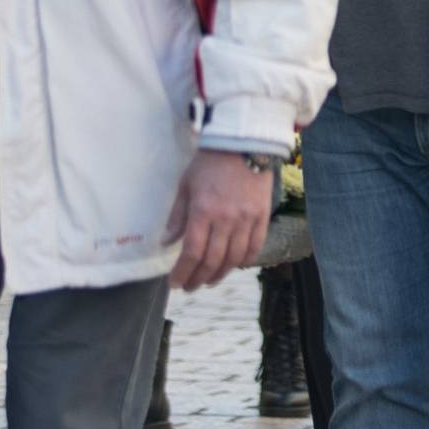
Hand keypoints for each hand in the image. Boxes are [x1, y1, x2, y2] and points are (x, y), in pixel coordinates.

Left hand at [168, 150, 273, 290]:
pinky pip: (254, 247)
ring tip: (209, 281)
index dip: (182, 273)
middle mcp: (226, 220)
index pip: (192, 253)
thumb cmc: (210, 162)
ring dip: (220, 274)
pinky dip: (244, 261)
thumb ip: (177, 216)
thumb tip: (167, 242)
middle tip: (190, 286)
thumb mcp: (186, 185)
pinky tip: (234, 265)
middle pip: (212, 261)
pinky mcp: (262, 216)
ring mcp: (247, 219)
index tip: (175, 283)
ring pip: (234, 259)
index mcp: (203, 212)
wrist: (243, 142)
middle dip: (198, 278)